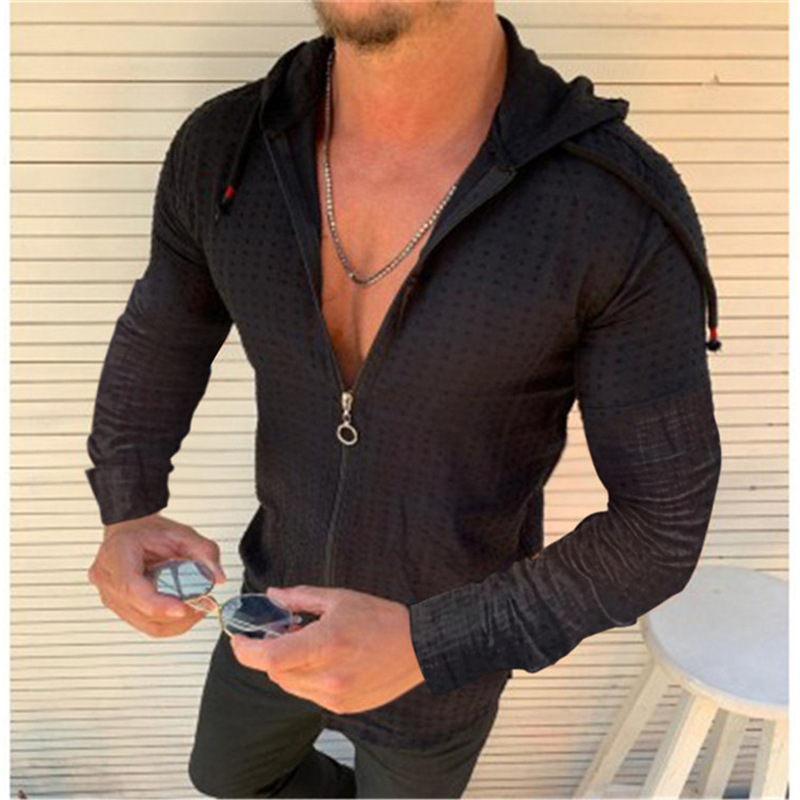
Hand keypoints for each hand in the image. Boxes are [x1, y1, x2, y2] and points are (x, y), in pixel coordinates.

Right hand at [87, 512, 226, 637]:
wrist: (131, 532)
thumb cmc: (147, 532)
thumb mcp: (180, 534)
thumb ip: (204, 551)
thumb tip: (217, 577)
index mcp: (117, 556)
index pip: (131, 588)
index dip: (157, 604)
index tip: (182, 608)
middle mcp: (108, 580)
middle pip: (140, 611)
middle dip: (175, 615)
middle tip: (201, 606)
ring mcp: (111, 597)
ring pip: (144, 623)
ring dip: (174, 623)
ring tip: (197, 609)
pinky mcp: (120, 608)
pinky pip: (144, 624)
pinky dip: (168, 623)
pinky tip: (185, 613)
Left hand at [230, 585, 425, 713]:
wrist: (418, 648)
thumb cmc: (383, 620)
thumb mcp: (339, 599)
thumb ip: (300, 599)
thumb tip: (273, 595)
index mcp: (325, 644)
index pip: (268, 658)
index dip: (245, 651)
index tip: (239, 640)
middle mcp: (327, 676)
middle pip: (275, 672)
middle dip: (271, 652)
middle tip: (283, 632)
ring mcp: (334, 696)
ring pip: (289, 685)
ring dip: (288, 666)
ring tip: (309, 645)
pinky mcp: (342, 707)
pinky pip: (308, 694)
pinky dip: (307, 678)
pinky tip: (326, 660)